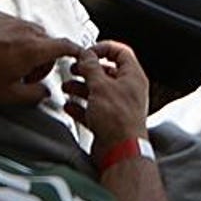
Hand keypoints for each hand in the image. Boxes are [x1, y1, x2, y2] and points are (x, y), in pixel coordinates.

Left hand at [0, 13, 84, 107]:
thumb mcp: (9, 95)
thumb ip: (35, 95)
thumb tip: (43, 93)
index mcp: (33, 49)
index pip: (65, 45)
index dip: (76, 51)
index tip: (79, 55)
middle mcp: (25, 29)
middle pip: (48, 41)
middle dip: (45, 59)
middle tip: (29, 76)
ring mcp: (9, 19)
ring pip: (31, 32)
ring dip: (29, 47)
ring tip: (11, 64)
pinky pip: (14, 24)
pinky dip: (13, 36)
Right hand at [65, 39, 152, 153]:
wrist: (120, 152)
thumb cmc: (118, 120)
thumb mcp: (100, 86)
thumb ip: (91, 67)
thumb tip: (86, 55)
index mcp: (133, 77)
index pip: (121, 52)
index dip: (103, 48)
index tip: (88, 51)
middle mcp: (128, 90)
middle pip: (106, 72)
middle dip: (87, 70)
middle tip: (74, 68)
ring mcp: (119, 107)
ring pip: (98, 91)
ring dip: (81, 87)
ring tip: (67, 86)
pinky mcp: (109, 122)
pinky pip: (93, 109)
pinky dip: (81, 106)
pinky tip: (70, 106)